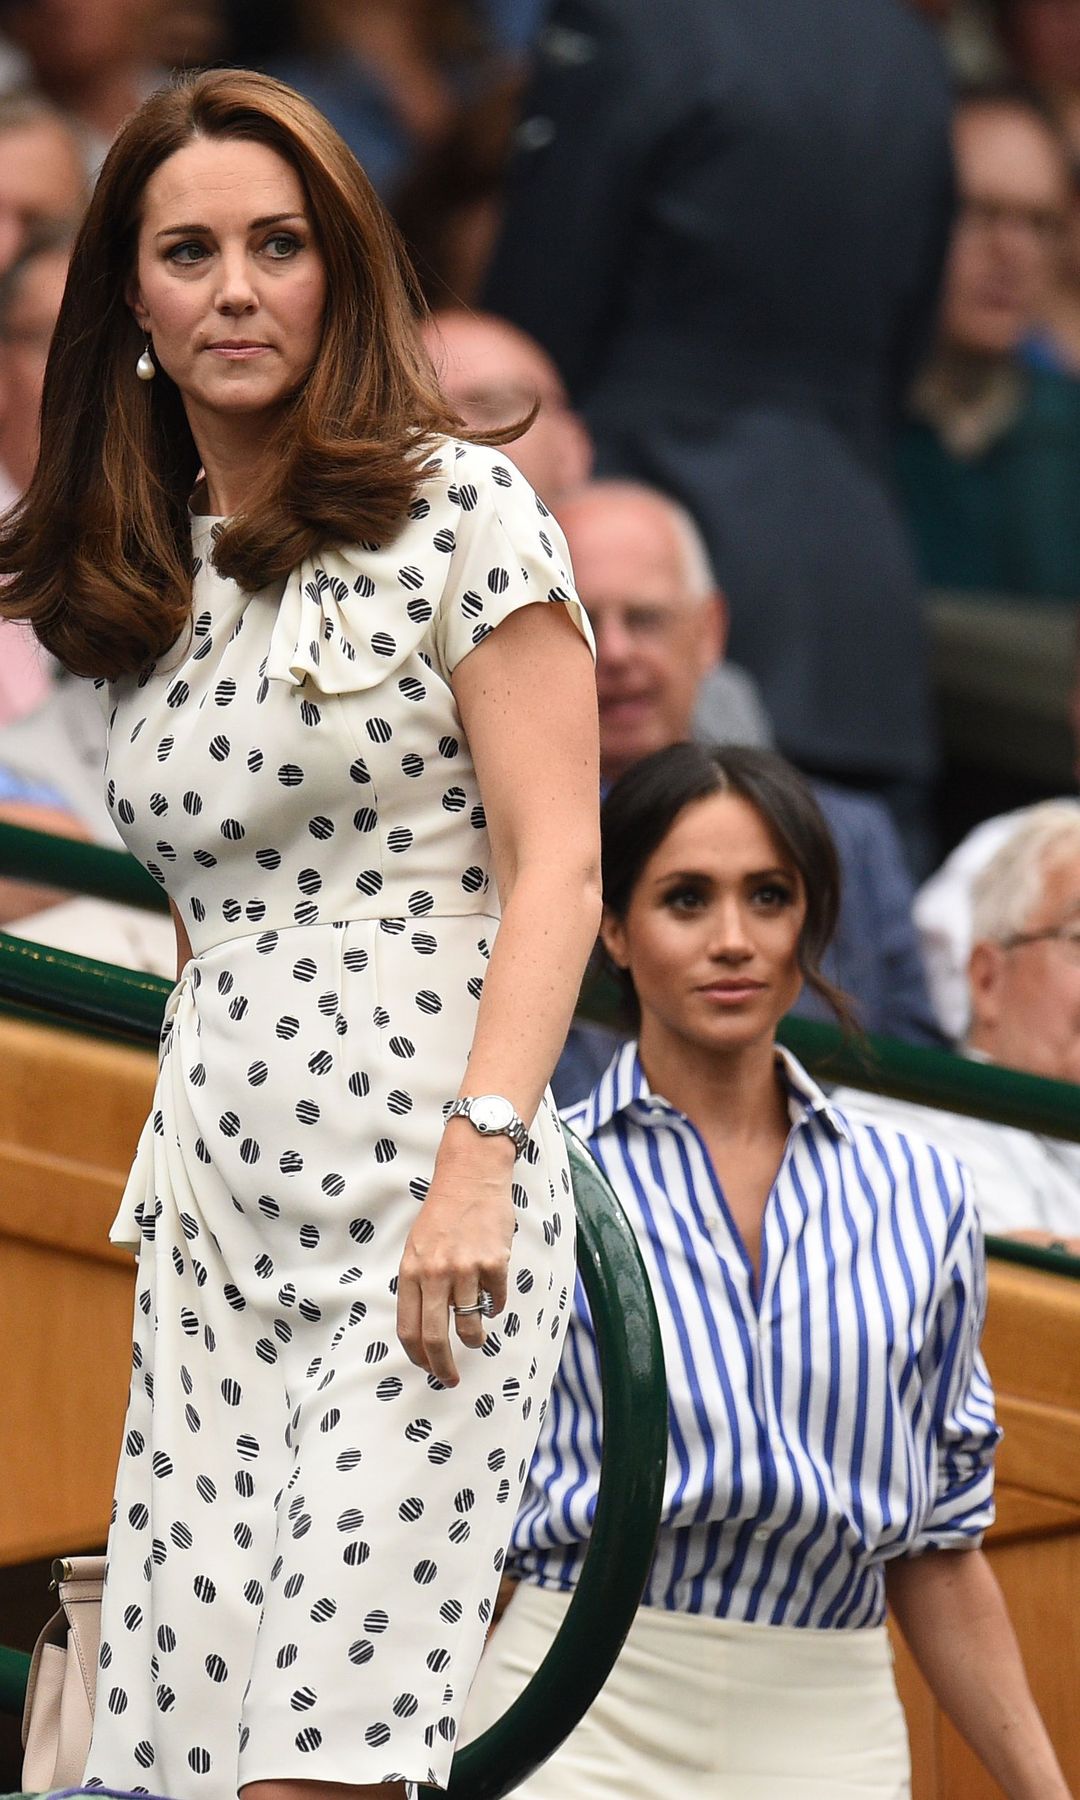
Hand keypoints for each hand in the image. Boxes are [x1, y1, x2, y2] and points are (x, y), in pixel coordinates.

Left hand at [396, 1127, 514, 1385]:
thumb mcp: (417, 1246)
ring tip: (476, 1339)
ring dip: (474, 1339)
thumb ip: (418, 1283)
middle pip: (435, 1336)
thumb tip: (425, 1326)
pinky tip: (493, 1298)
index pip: (408, 1327)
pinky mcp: (494, 1263)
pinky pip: (496, 1301)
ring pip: (469, 1325)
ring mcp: (465, 1269)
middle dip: (443, 1366)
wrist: (471, 1176)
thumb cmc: (443, 1214)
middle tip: (451, 1379)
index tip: (427, 1368)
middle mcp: (435, 1273)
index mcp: (411, 1271)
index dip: (418, 1356)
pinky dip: (495, 1307)